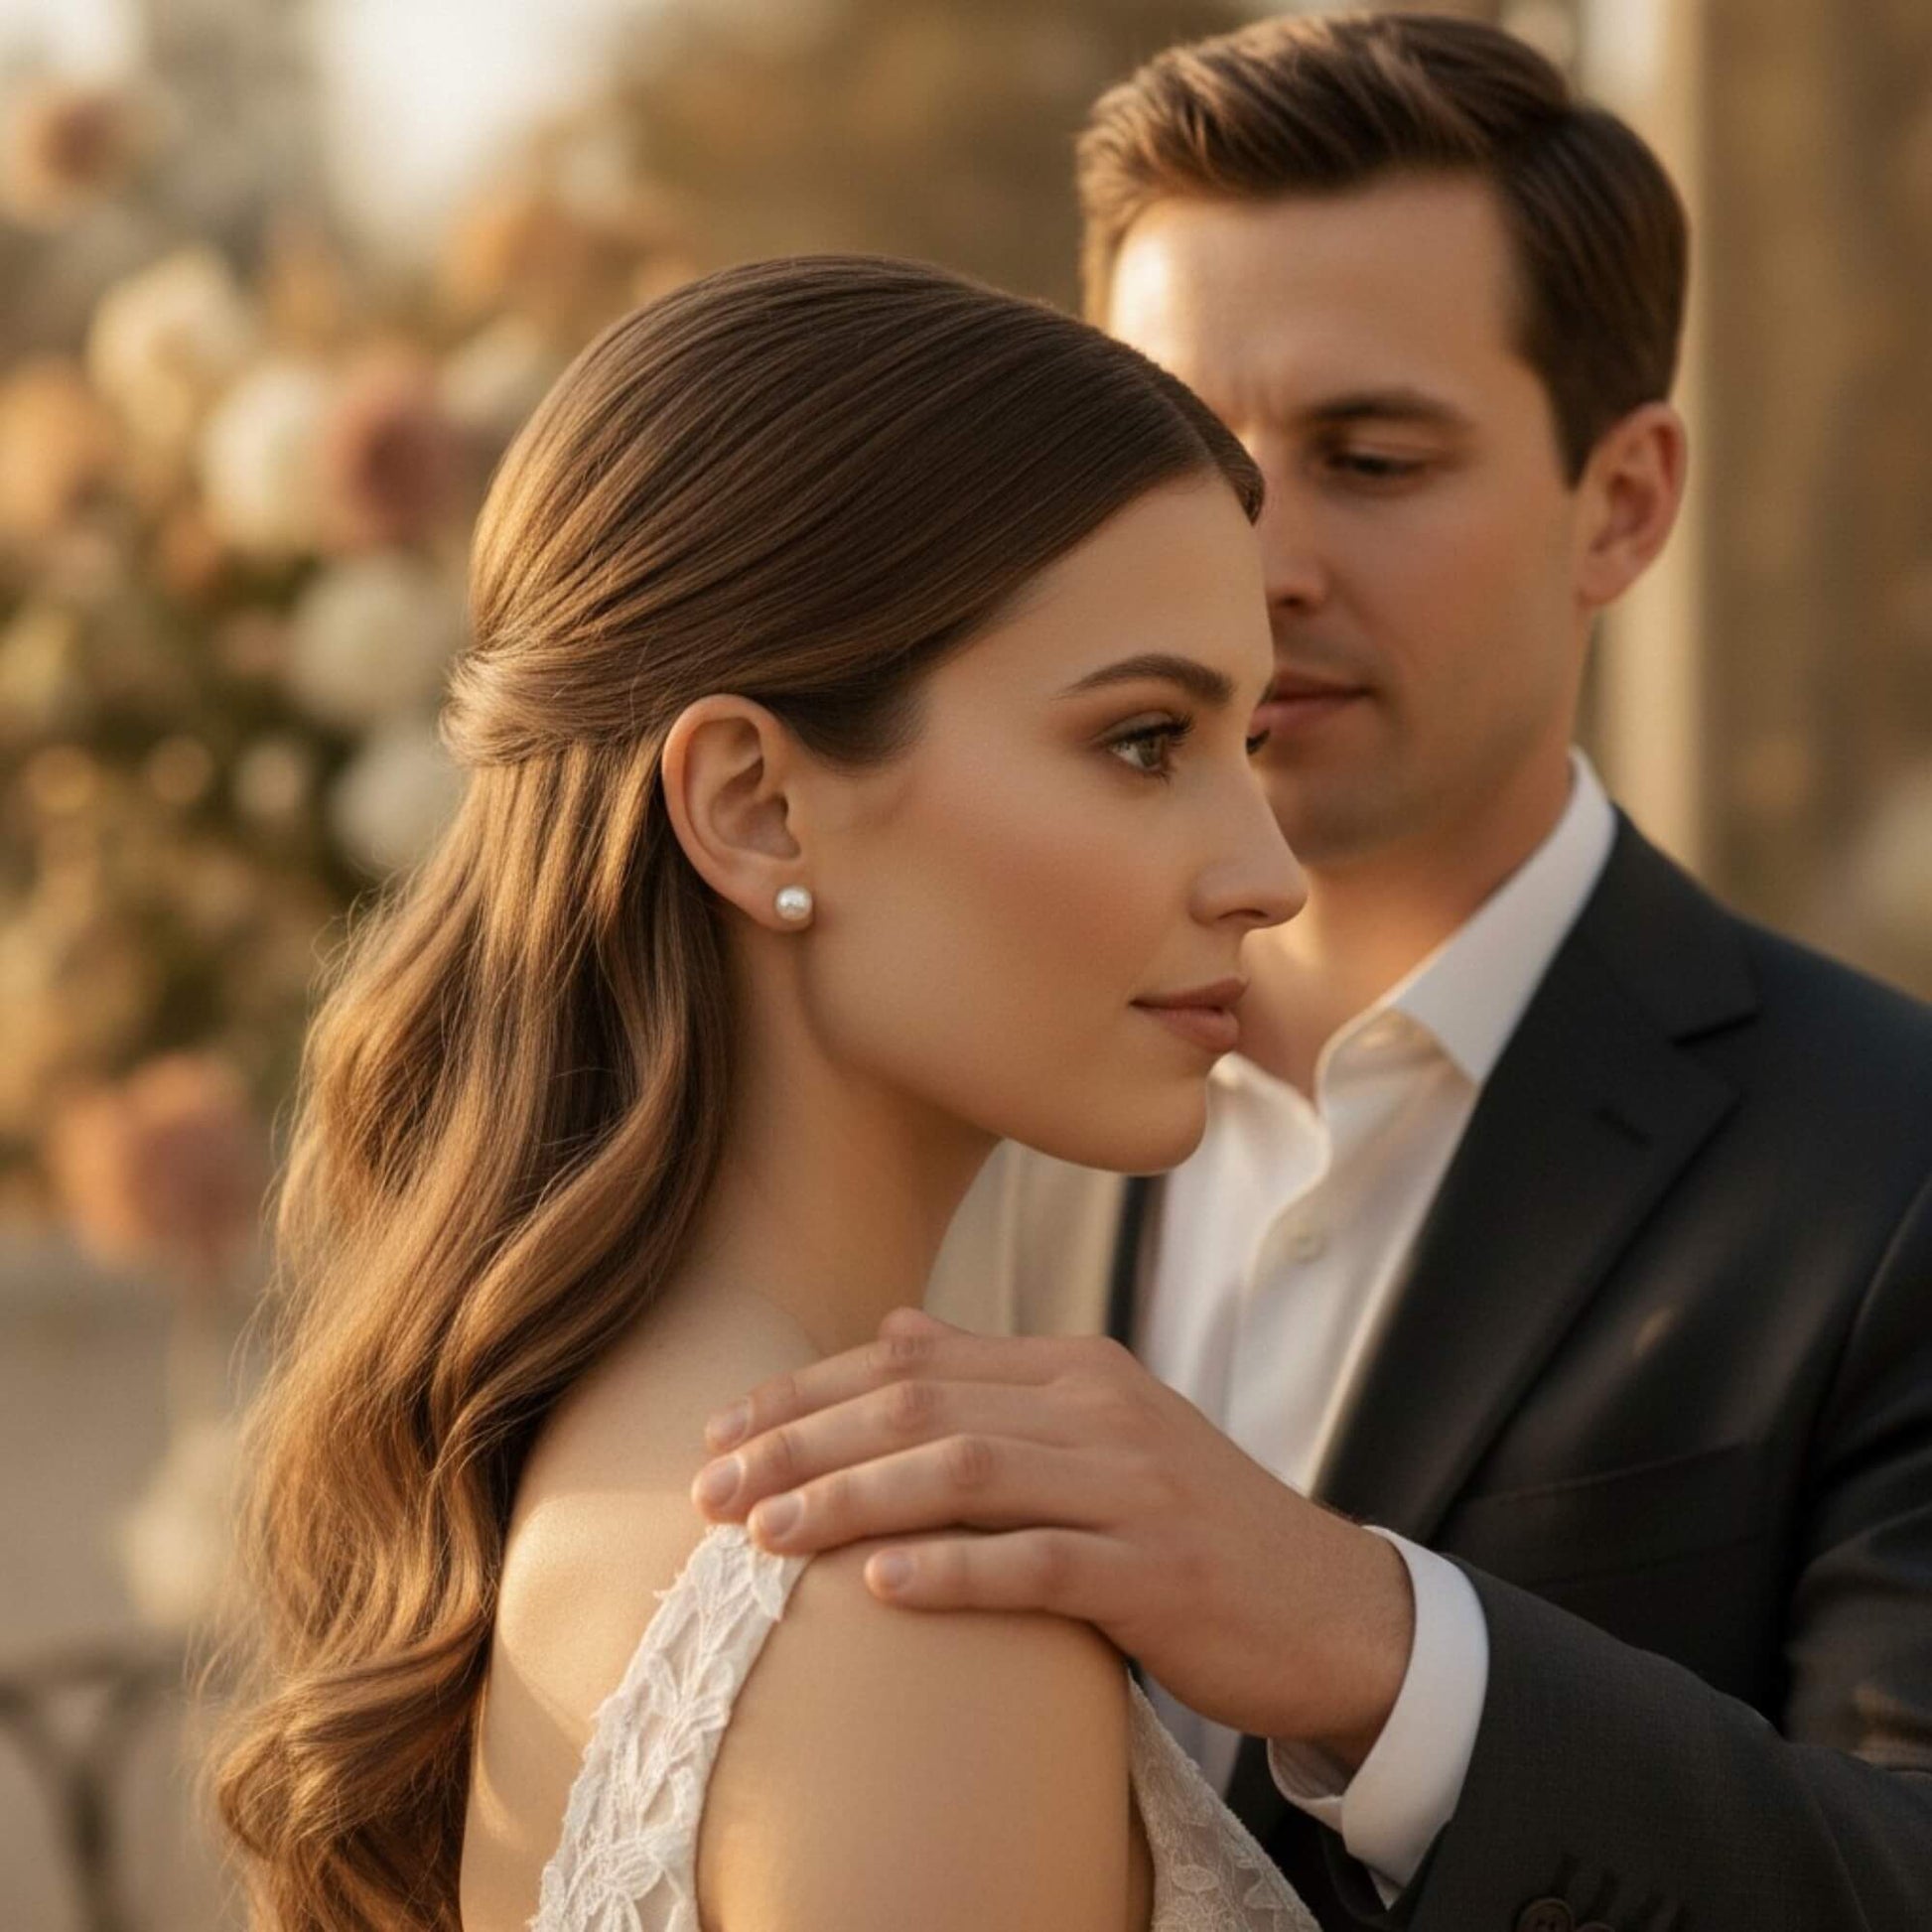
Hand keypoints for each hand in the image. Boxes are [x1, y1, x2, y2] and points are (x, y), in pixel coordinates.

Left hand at [690, 1305, 1414, 1766]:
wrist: (1330, 1607)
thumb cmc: (1193, 1524)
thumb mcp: (1100, 1432)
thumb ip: (998, 1381)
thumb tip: (895, 1329)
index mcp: (1077, 1368)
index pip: (914, 1360)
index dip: (807, 1393)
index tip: (724, 1432)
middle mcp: (1099, 1409)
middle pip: (922, 1406)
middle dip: (802, 1443)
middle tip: (710, 1488)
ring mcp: (1132, 1488)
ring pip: (966, 1472)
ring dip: (851, 1500)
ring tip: (764, 1533)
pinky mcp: (1157, 1572)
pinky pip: (1037, 1563)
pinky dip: (952, 1570)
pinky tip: (877, 1587)